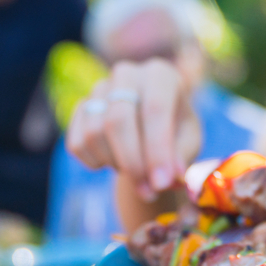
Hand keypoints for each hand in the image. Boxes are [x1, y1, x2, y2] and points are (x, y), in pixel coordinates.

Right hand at [66, 59, 200, 200]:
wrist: (150, 129)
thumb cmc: (176, 133)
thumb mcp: (188, 143)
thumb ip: (181, 156)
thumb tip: (169, 177)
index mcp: (161, 75)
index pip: (154, 108)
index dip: (156, 150)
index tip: (161, 184)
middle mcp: (127, 74)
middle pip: (117, 120)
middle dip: (132, 163)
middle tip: (148, 192)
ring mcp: (99, 88)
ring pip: (95, 134)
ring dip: (116, 163)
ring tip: (136, 169)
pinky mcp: (80, 108)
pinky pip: (77, 144)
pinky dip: (95, 163)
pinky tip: (114, 161)